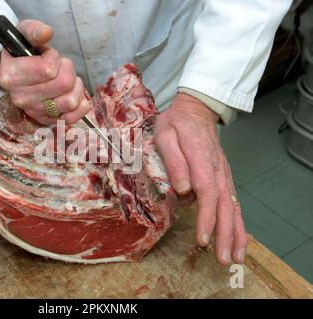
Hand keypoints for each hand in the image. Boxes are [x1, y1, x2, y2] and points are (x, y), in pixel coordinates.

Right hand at [0, 19, 90, 124]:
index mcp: (11, 76)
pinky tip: (73, 94)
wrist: (18, 72)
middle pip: (63, 85)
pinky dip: (80, 105)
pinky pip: (73, 117)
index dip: (54, 58)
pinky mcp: (47, 121)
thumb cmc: (23, 52)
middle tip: (60, 67)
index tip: (48, 55)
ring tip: (66, 80)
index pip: (48, 70)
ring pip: (71, 101)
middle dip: (68, 70)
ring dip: (75, 87)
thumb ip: (34, 30)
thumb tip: (46, 33)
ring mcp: (34, 112)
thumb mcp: (24, 34)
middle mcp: (20, 98)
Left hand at [154, 93, 246, 264]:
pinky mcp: (223, 177)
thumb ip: (174, 161)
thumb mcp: (165, 135)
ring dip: (236, 233)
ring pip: (233, 206)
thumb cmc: (176, 124)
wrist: (196, 111)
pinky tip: (238, 239)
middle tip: (223, 259)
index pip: (207, 193)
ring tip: (236, 257)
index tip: (203, 239)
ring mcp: (223, 174)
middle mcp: (217, 170)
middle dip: (225, 234)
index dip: (206, 218)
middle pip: (224, 205)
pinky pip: (233, 202)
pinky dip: (237, 222)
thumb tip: (182, 189)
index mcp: (201, 160)